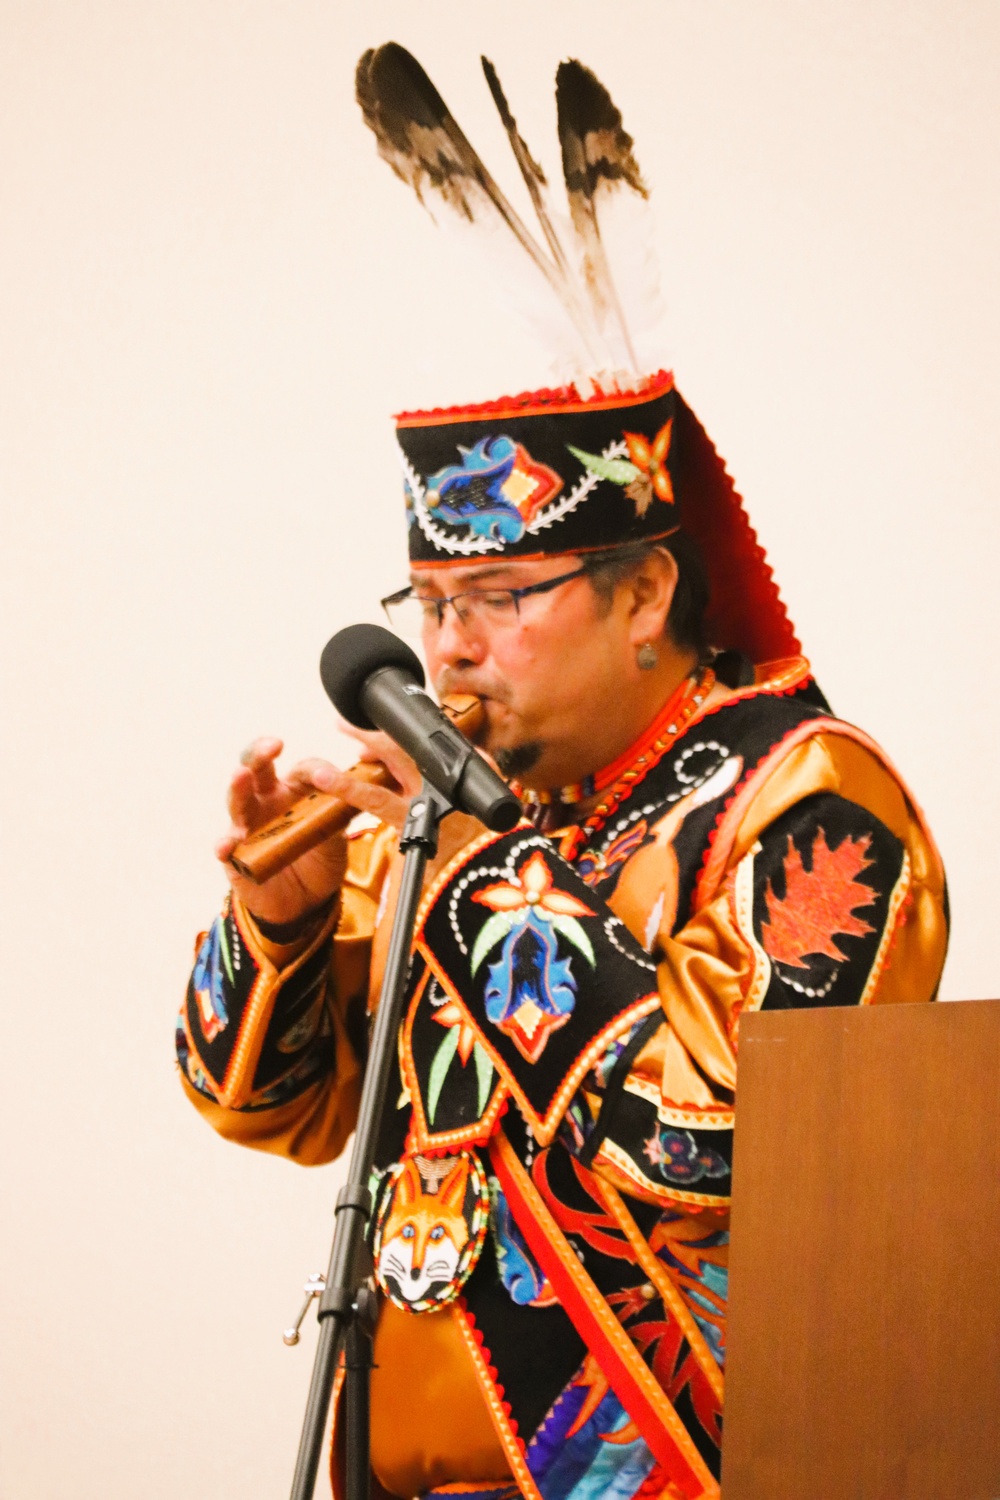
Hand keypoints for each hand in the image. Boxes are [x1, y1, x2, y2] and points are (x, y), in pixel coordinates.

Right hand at [217, 736, 413, 926]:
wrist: (307, 900)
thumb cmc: (320, 857)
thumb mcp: (335, 835)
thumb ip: (338, 815)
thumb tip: (353, 796)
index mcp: (296, 790)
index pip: (303, 768)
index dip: (315, 769)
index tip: (328, 774)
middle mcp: (268, 800)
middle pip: (258, 768)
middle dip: (261, 753)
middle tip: (272, 747)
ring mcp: (249, 824)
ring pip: (238, 800)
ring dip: (238, 788)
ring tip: (240, 776)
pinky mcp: (236, 853)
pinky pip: (226, 846)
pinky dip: (225, 844)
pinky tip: (226, 845)